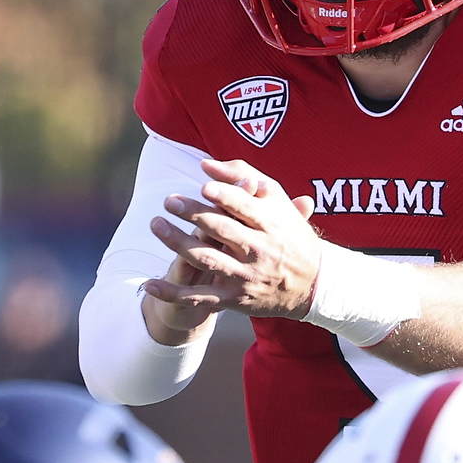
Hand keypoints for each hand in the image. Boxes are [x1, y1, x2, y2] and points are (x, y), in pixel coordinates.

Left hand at [143, 159, 325, 331]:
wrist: (313, 284)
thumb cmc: (289, 233)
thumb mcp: (277, 201)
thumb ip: (242, 177)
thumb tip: (205, 164)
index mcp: (271, 223)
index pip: (245, 208)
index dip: (224, 197)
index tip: (203, 187)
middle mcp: (259, 250)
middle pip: (223, 231)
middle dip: (195, 215)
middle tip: (169, 201)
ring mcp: (245, 276)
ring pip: (207, 260)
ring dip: (178, 243)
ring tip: (156, 225)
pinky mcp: (234, 298)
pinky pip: (199, 297)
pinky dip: (173, 293)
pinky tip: (149, 283)